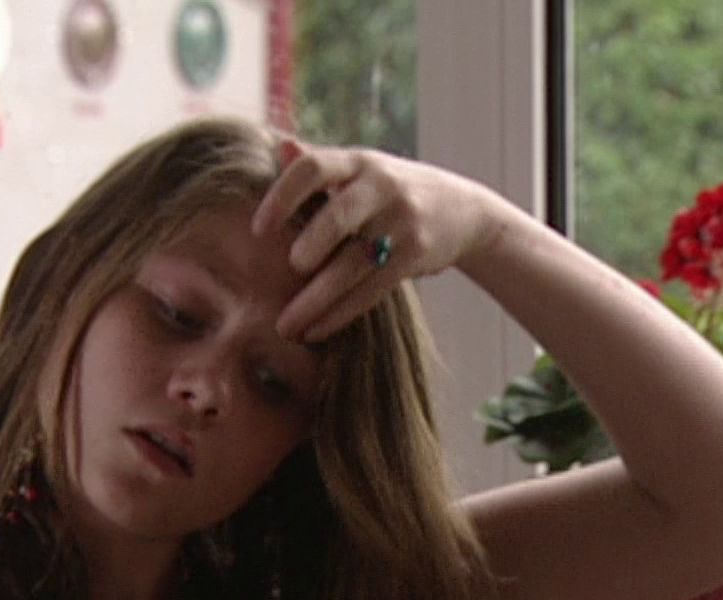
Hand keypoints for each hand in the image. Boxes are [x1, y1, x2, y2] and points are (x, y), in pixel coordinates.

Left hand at [251, 136, 508, 343]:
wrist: (465, 211)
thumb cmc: (393, 191)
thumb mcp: (364, 169)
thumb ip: (322, 163)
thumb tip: (281, 146)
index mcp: (358, 162)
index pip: (314, 168)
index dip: (283, 196)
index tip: (258, 229)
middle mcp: (381, 187)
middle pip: (339, 215)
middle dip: (312, 244)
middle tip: (288, 269)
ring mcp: (402, 222)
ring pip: (353, 265)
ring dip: (316, 299)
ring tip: (285, 326)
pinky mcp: (415, 256)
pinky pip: (371, 290)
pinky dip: (340, 314)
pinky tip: (315, 330)